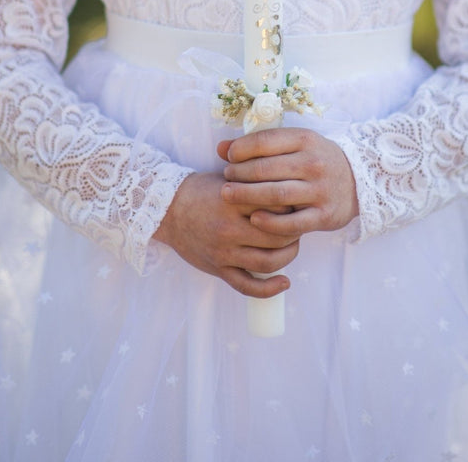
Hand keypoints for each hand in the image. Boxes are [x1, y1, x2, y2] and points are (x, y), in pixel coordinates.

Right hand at [153, 171, 299, 296]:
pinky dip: (268, 289)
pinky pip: (247, 286)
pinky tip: (284, 282)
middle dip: (295, 231)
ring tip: (293, 246)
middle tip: (299, 224)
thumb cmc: (201, 191)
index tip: (299, 203)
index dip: (293, 206)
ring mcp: (223, 251)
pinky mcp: (218, 269)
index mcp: (232, 200)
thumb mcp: (227, 178)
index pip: (275, 205)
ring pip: (267, 261)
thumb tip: (288, 182)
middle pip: (277, 236)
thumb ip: (254, 180)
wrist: (168, 210)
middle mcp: (228, 228)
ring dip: (288, 256)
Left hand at [217, 128, 358, 237]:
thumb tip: (221, 148)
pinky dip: (270, 223)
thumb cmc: (315, 161)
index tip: (229, 157)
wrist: (358, 182)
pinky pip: (292, 223)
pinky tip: (253, 220)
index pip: (265, 141)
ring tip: (229, 195)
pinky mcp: (324, 215)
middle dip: (239, 174)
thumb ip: (259, 145)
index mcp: (305, 139)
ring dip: (247, 196)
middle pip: (267, 169)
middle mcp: (314, 163)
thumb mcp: (294, 144)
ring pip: (276, 195)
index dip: (241, 149)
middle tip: (225, 179)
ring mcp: (320, 190)